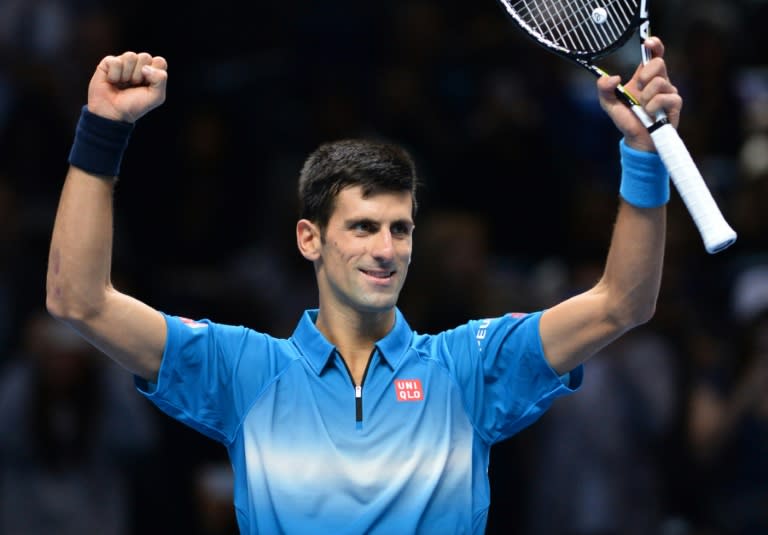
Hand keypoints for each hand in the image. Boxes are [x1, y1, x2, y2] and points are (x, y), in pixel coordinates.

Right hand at [87, 52, 167, 122]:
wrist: (114, 113)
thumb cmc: (135, 105)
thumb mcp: (156, 97)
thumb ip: (160, 79)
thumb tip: (146, 67)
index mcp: (152, 71)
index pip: (160, 61)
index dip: (155, 73)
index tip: (148, 85)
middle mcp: (138, 64)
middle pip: (145, 56)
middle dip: (140, 75)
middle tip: (134, 85)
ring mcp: (123, 62)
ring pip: (130, 56)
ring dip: (127, 74)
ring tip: (123, 83)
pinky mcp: (108, 62)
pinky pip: (115, 61)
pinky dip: (114, 75)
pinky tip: (112, 81)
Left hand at [597, 37, 681, 151]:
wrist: (637, 139)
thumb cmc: (627, 119)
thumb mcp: (609, 104)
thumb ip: (604, 89)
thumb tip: (612, 78)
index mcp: (644, 77)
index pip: (654, 55)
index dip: (655, 45)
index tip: (649, 42)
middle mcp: (659, 81)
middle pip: (658, 63)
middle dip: (646, 74)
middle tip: (638, 86)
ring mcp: (668, 91)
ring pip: (660, 82)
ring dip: (646, 96)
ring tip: (643, 108)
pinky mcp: (675, 103)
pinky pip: (665, 97)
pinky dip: (653, 106)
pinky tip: (651, 113)